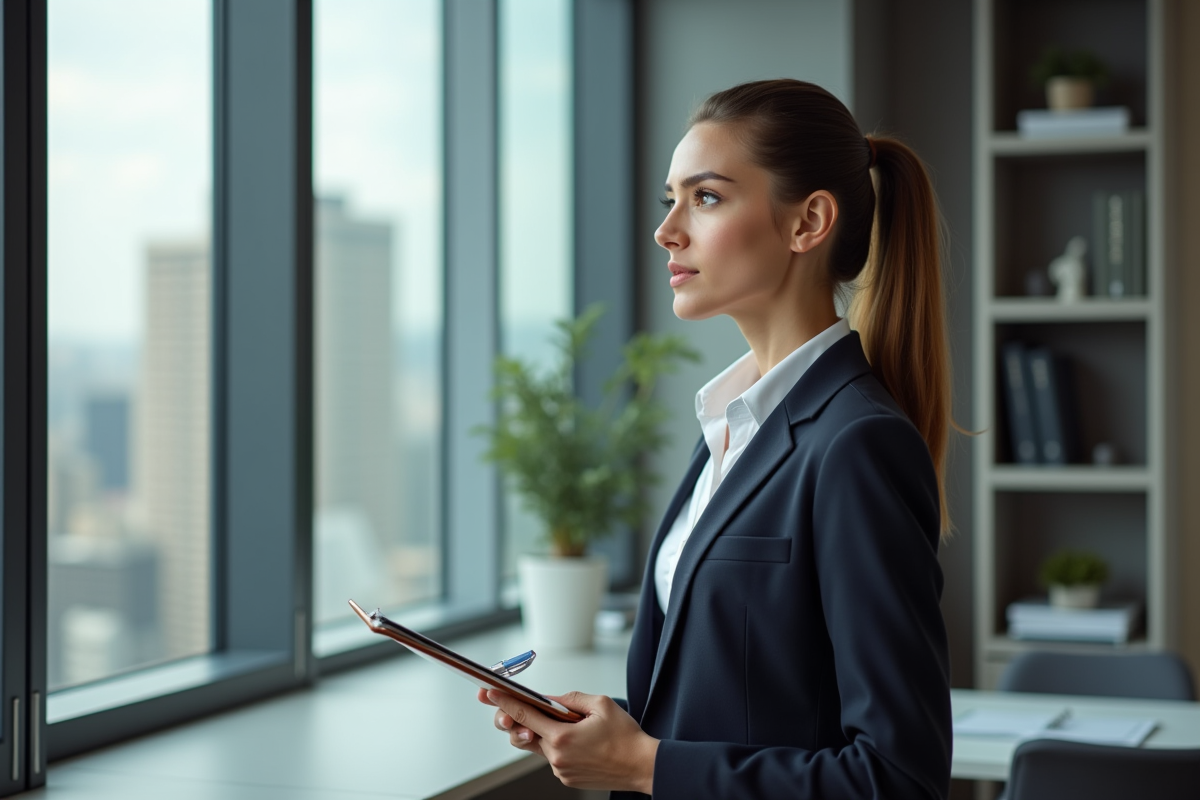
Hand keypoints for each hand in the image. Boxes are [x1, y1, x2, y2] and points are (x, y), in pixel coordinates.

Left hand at [477, 688, 657, 792]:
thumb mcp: (601, 704)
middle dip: (520, 720)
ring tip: (567, 725)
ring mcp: (561, 771)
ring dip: (544, 733)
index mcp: (562, 736)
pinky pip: (553, 758)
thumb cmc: (626, 737)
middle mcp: (557, 756)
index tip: (489, 693)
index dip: (504, 702)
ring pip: (540, 746)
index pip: (524, 715)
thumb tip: (551, 699)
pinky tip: (578, 741)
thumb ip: (570, 699)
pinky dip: (559, 746)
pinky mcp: (567, 779)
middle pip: (526, 734)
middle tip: (516, 708)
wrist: (642, 767)